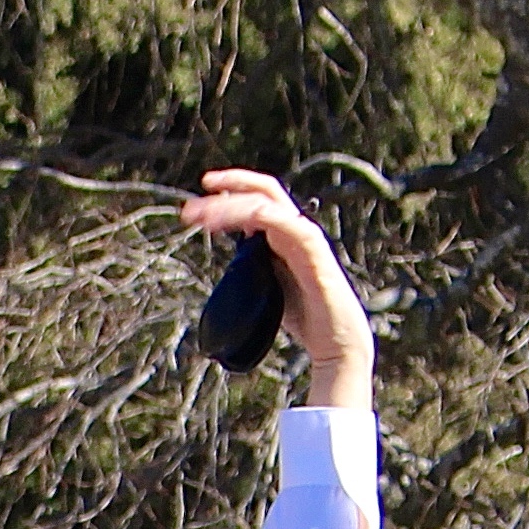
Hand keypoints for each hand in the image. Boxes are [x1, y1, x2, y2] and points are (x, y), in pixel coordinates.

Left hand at [179, 170, 372, 412]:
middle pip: (264, 192)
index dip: (230, 193)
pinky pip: (292, 226)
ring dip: (234, 206)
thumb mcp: (264, 284)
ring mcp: (306, 239)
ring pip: (270, 205)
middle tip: (193, 199)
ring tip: (204, 217)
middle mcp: (294, 231)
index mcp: (281, 236)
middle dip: (230, 187)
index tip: (197, 201)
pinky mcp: (316, 254)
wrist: (335, 341)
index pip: (257, 201)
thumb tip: (225, 263)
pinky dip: (266, 216)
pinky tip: (247, 217)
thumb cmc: (304, 315)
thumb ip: (250, 266)